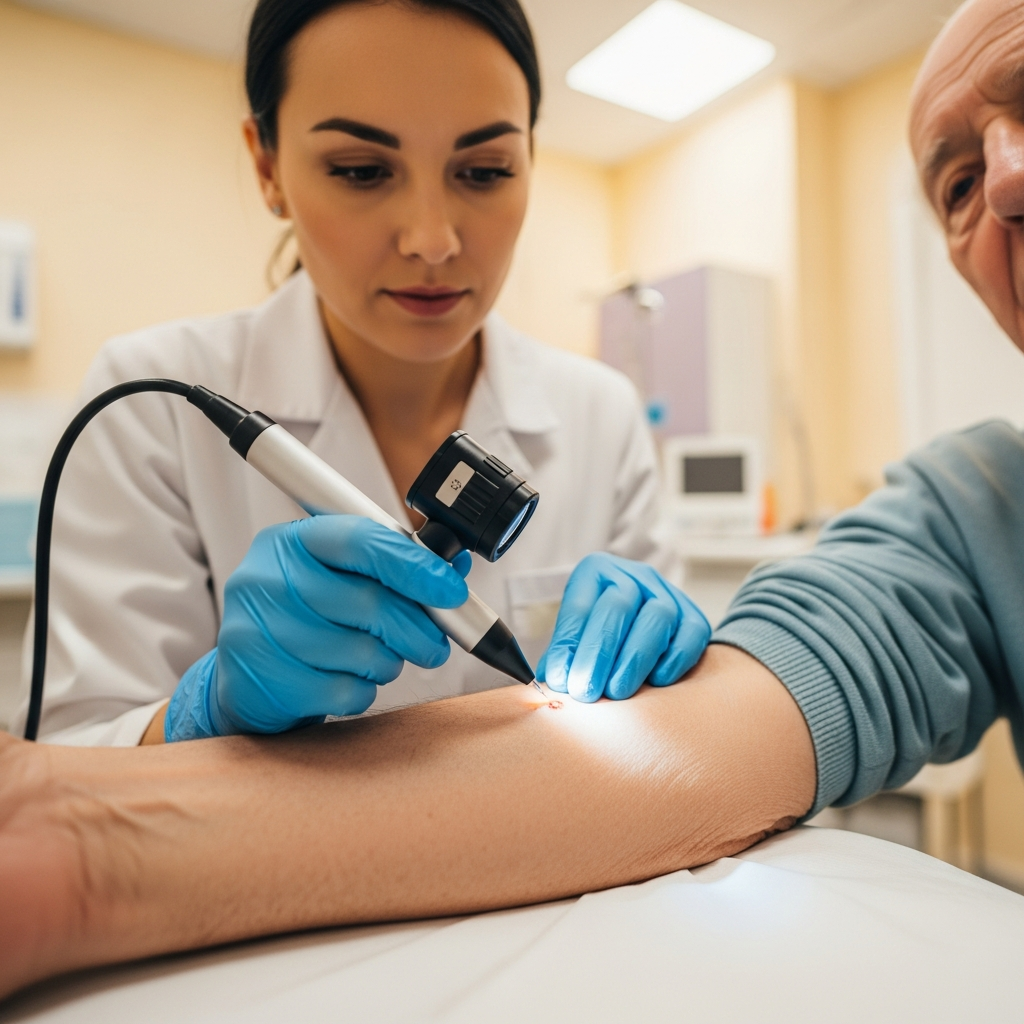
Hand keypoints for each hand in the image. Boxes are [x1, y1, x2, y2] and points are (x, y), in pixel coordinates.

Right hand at [165, 516, 469, 739]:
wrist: (247, 675)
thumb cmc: (306, 617)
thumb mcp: (342, 577)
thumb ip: (395, 566)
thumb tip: (455, 567)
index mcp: (291, 540)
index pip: (362, 540)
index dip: (415, 566)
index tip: (452, 590)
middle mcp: (267, 578)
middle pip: (370, 602)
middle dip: (417, 628)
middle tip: (434, 643)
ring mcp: (258, 629)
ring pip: (362, 652)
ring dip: (389, 662)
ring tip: (379, 660)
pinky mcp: (261, 679)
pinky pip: (343, 691)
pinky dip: (362, 691)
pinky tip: (349, 682)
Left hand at [537, 553, 709, 702]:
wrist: (636, 618)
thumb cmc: (595, 629)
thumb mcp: (573, 632)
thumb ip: (563, 654)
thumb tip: (555, 681)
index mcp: (596, 571)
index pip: (580, 607)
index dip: (569, 644)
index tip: (561, 680)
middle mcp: (634, 576)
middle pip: (618, 607)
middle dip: (599, 653)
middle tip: (586, 691)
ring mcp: (667, 592)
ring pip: (658, 618)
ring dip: (635, 659)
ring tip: (617, 692)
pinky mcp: (694, 615)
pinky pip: (691, 634)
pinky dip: (675, 659)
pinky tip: (656, 682)